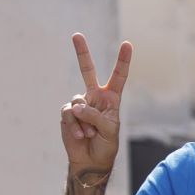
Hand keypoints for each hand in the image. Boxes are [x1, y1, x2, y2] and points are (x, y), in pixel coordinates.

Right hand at [61, 33, 132, 181]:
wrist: (90, 159)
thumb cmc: (106, 145)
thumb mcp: (109, 130)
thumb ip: (95, 116)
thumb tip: (76, 106)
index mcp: (112, 99)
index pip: (118, 77)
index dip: (123, 61)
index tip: (127, 44)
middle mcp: (95, 97)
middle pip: (87, 71)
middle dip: (82, 53)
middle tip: (76, 34)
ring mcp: (79, 104)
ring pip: (78, 103)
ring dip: (85, 122)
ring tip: (90, 134)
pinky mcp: (67, 113)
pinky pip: (69, 114)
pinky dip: (75, 126)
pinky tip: (81, 136)